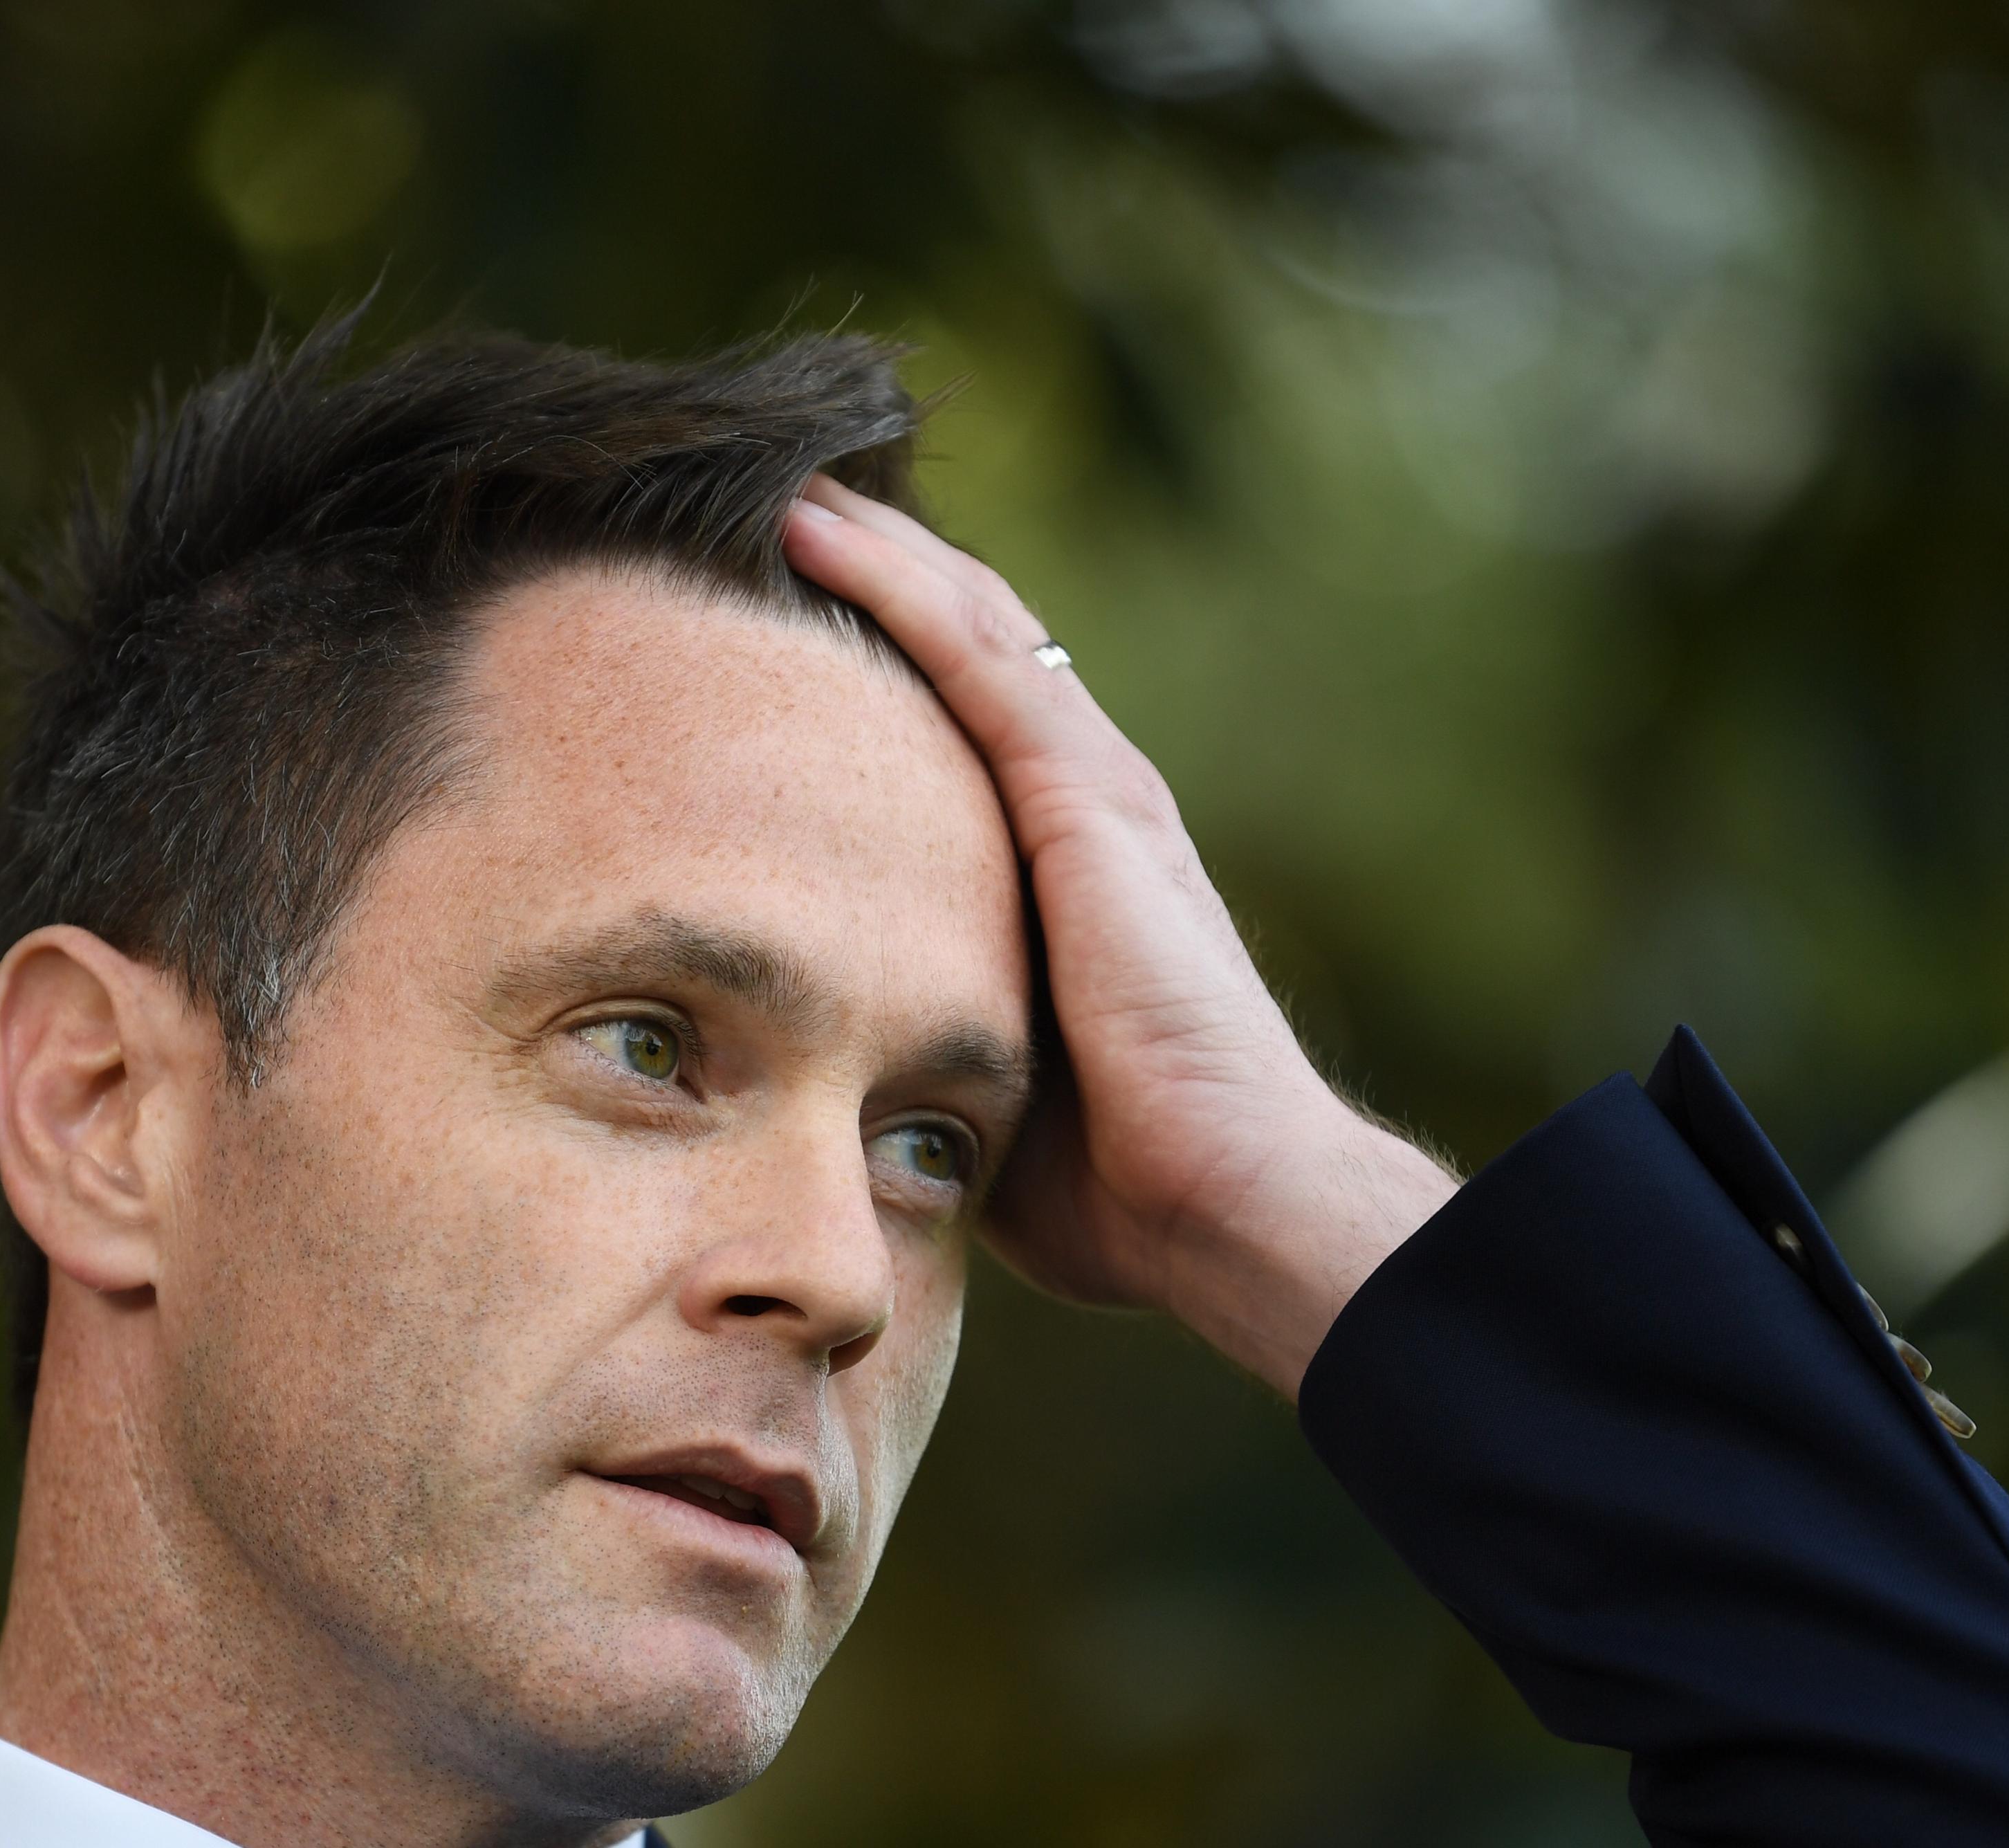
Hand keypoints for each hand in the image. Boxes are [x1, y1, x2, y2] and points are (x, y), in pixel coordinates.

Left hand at [781, 478, 1456, 1393]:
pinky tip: (814, 532)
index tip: (791, 608)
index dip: (891, 653)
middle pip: (972, 645)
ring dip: (875, 547)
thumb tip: (828, 1076)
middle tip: (775, 507)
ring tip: (780, 484)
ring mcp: (1095, 791)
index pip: (971, 723)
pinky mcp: (1086, 800)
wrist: (1233, 1202)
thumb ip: (927, 1046)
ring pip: (969, 623)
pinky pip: (973, 661)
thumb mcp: (991, 1088)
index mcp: (1070, 869)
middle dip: (882, 570)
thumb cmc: (1127, 1190)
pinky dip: (894, 586)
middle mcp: (1090, 804)